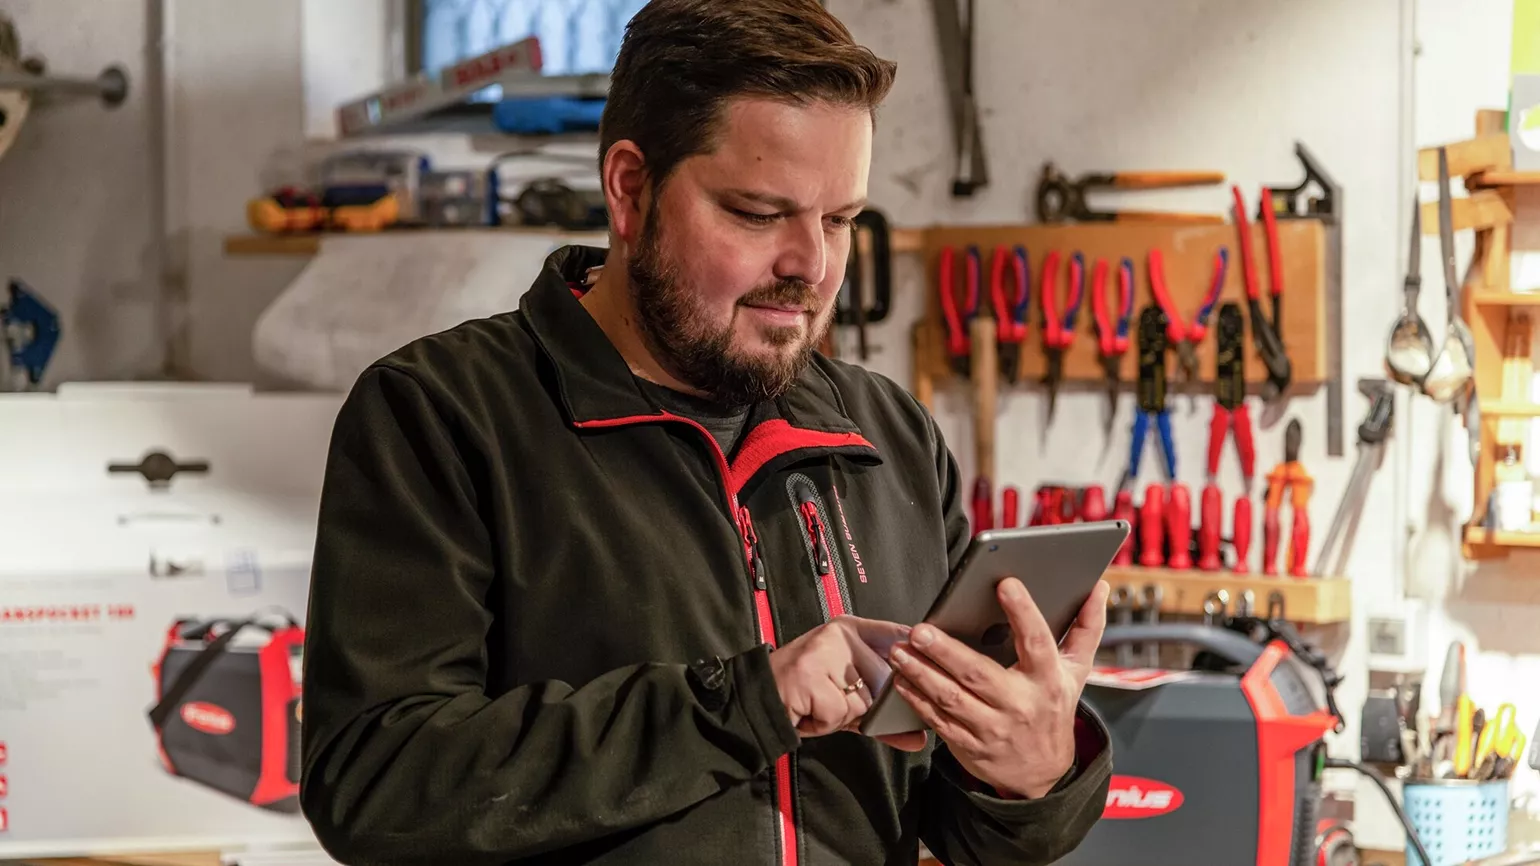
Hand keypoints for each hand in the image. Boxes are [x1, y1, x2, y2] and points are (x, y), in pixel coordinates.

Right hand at [769, 615, 926, 751]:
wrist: (759, 700)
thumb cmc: (805, 697)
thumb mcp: (848, 700)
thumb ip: (884, 715)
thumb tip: (918, 737)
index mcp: (851, 630)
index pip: (896, 636)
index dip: (908, 659)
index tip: (912, 673)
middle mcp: (839, 634)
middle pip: (885, 680)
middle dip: (863, 705)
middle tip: (835, 699)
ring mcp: (824, 651)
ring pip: (863, 700)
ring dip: (842, 715)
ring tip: (820, 704)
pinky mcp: (810, 673)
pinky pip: (840, 712)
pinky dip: (826, 722)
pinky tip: (809, 709)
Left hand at [887, 578, 1109, 797]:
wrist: (1044, 774)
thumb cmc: (1055, 708)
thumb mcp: (1077, 671)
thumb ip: (1087, 627)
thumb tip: (1099, 586)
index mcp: (1049, 680)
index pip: (1037, 642)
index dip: (1023, 612)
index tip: (1005, 584)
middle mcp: (1021, 705)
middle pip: (979, 675)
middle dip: (946, 651)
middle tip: (920, 629)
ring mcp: (993, 729)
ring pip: (951, 699)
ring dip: (921, 673)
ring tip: (900, 650)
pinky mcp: (970, 746)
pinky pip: (939, 720)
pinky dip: (917, 699)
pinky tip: (901, 680)